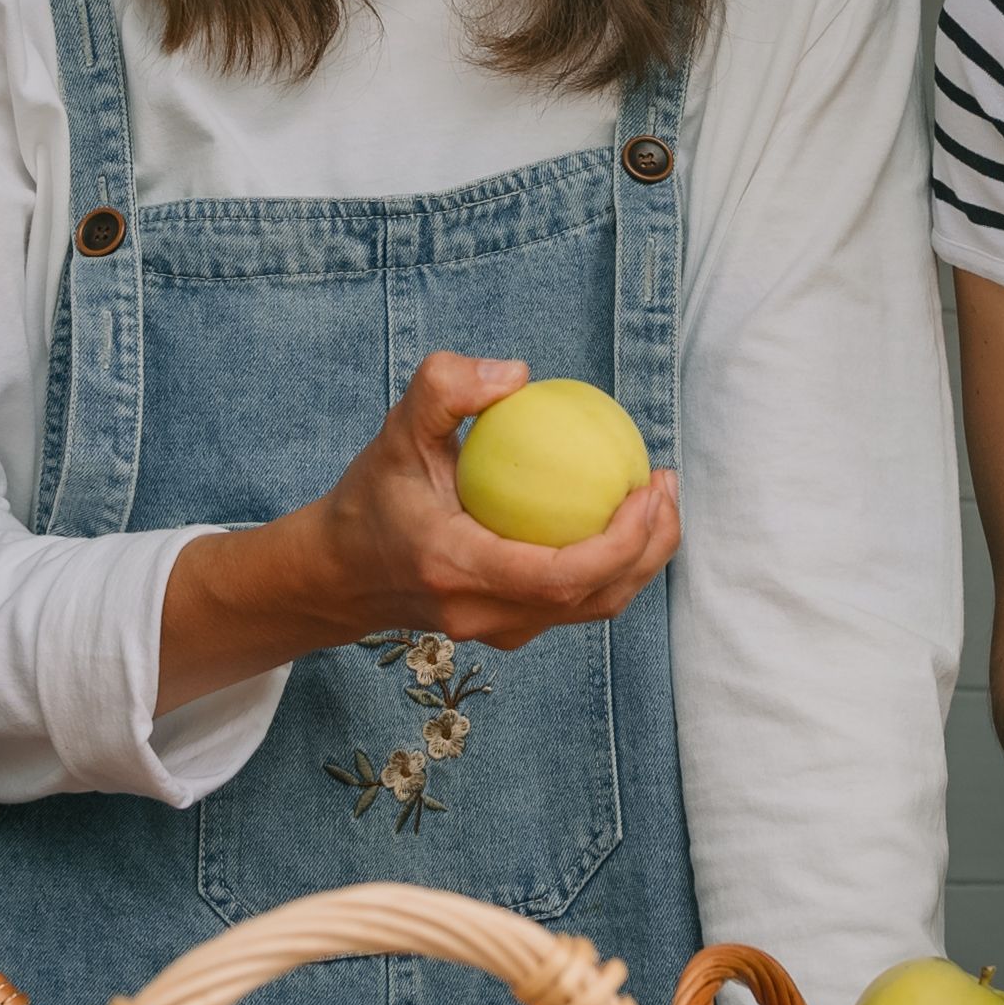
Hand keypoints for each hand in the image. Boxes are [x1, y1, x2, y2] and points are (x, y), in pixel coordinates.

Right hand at [296, 353, 680, 651]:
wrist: (338, 572)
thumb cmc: (372, 496)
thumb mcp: (394, 430)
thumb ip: (443, 388)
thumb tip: (516, 374)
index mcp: (458, 570)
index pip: (558, 577)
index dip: (619, 543)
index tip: (646, 487)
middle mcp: (483, 615)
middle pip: (593, 600)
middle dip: (649, 548)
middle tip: (665, 483)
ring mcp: (499, 631)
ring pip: (592, 609)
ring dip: (640, 560)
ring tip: (658, 498)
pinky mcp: (509, 627)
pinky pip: (576, 603)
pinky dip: (612, 566)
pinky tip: (620, 514)